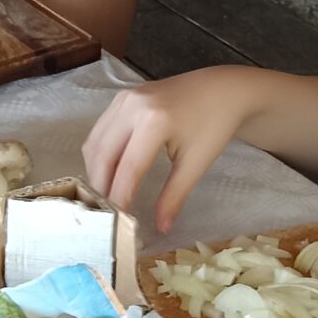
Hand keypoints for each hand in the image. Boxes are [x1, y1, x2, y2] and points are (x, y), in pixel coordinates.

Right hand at [82, 69, 263, 231]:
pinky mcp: (121, 97)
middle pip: (103, 155)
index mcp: (155, 121)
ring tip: (105, 196)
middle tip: (104, 214)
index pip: (128, 168)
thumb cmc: (214, 125)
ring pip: (95, 143)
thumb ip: (175, 195)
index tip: (115, 222)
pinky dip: (99, 154)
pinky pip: (100, 130)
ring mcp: (124, 98)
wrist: (221, 89)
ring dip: (96, 171)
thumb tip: (161, 228)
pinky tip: (108, 172)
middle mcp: (132, 106)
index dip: (119, 196)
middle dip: (100, 186)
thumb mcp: (197, 163)